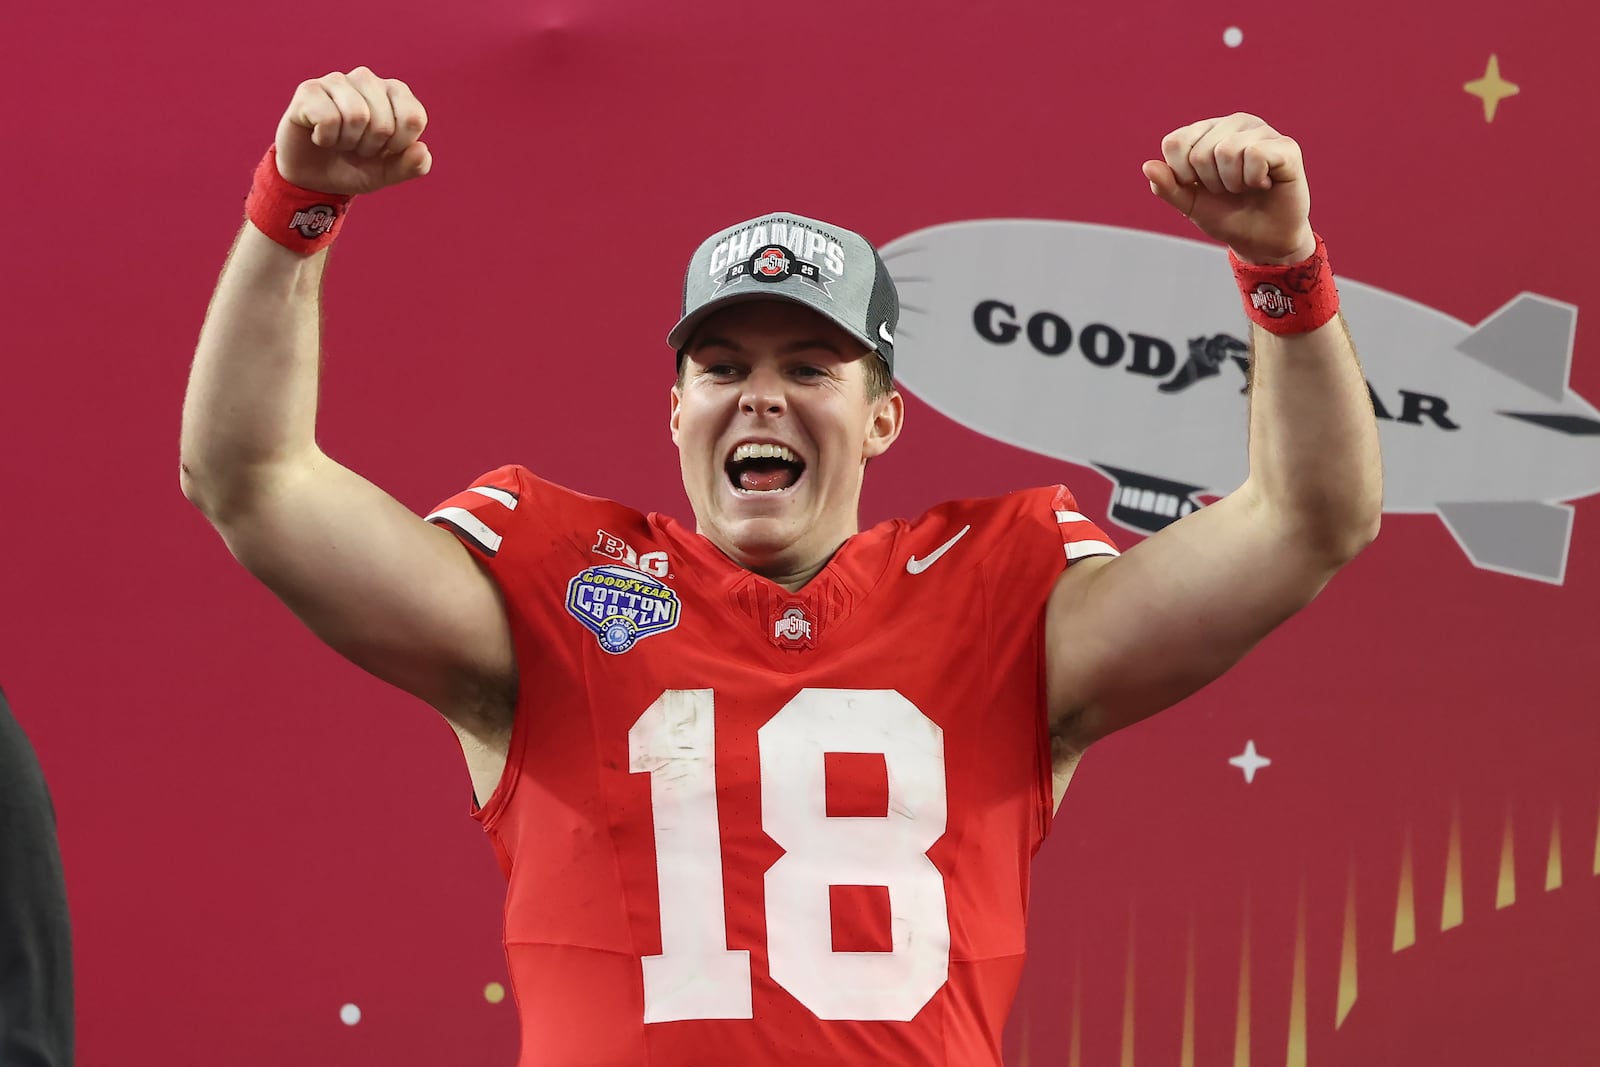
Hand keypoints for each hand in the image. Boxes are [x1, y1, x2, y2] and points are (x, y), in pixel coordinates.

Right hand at [273, 67, 430, 195]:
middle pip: (384, 122)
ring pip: (356, 116)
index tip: (385, 149)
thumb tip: (422, 150)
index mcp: (394, 93)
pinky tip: (319, 136)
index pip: (413, 118)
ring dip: (347, 142)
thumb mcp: (388, 173)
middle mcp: (367, 79)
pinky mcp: (309, 89)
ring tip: (339, 141)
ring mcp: (337, 81)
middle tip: (356, 147)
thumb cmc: (355, 166)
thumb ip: (412, 166)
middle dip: (370, 147)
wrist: (312, 177)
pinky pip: (327, 118)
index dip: (399, 145)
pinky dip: (325, 138)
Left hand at [1142, 114, 1313, 264]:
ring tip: (1246, 186)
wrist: (1263, 240)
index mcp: (1207, 131)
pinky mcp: (1285, 145)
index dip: (1182, 175)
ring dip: (1232, 183)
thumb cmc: (1228, 216)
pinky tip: (1265, 183)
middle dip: (1210, 183)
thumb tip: (1147, 166)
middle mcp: (1234, 123)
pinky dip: (1254, 179)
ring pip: (1226, 151)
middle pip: (1200, 152)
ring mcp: (1261, 130)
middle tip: (1229, 189)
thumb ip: (1168, 187)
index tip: (1201, 186)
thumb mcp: (1190, 205)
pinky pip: (1255, 155)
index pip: (1175, 143)